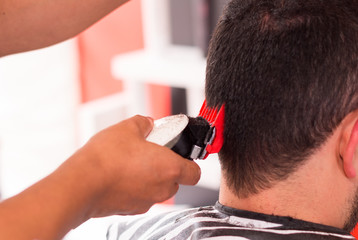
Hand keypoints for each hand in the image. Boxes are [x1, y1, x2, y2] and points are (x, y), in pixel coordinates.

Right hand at [0, 115, 199, 239]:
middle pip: (175, 181)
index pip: (195, 173)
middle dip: (167, 168)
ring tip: (132, 163)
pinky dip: (135, 188)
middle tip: (152, 154)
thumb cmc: (106, 158)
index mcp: (169, 168)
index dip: (191, 163)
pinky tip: (120, 175)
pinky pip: (140, 197)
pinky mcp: (130, 210)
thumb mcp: (127, 128)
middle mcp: (162, 189)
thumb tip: (147, 123)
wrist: (82, 184)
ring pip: (157, 189)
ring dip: (150, 178)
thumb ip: (143, 123)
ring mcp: (146, 202)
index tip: (181, 154)